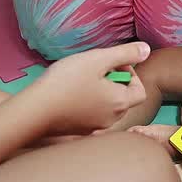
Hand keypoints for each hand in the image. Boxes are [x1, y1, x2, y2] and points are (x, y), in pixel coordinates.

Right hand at [25, 42, 150, 133]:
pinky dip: (88, 103)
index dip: (130, 74)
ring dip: (100, 92)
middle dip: (114, 81)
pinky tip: (70, 93)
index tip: (111, 65)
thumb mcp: (98, 59)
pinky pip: (91, 114)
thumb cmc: (66, 82)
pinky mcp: (79, 131)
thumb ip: (125, 53)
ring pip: (107, 107)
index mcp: (120, 103)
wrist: (34, 110)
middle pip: (124, 99)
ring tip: (81, 80)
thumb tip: (147, 50)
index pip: (141, 90)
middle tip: (94, 70)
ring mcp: (95, 128)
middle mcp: (111, 119)